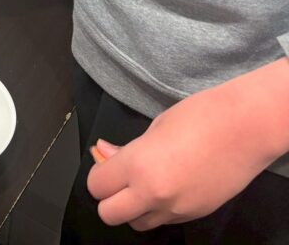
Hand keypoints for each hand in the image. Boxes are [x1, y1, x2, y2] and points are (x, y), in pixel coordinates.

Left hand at [88, 61, 288, 230]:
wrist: (245, 128)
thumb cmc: (199, 116)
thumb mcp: (155, 127)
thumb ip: (127, 150)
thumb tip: (104, 155)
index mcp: (139, 167)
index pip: (97, 186)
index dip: (98, 174)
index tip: (105, 162)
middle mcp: (154, 195)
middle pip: (109, 214)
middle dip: (108, 197)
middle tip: (119, 177)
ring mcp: (176, 210)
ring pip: (137, 224)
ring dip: (133, 207)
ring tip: (145, 182)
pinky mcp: (194, 215)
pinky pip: (164, 221)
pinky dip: (157, 209)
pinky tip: (168, 185)